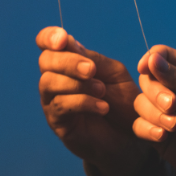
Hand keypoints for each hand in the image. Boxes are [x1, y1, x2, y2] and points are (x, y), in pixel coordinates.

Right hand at [36, 26, 149, 175]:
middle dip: (68, 62)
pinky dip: (82, 102)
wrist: (130, 137)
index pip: (46, 42)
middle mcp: (54, 78)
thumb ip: (92, 59)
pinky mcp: (56, 121)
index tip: (63, 39)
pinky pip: (60, 105)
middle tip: (91, 70)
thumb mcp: (113, 74)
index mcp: (67, 61)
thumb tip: (68, 42)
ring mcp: (52, 100)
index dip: (48, 37)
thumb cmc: (121, 102)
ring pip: (49, 82)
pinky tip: (102, 107)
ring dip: (76, 84)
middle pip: (45, 61)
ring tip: (101, 91)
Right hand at [133, 46, 175, 175]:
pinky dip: (148, 129)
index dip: (150, 59)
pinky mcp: (158, 133)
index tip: (145, 69)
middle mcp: (175, 89)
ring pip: (141, 102)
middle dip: (156, 93)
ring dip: (154, 113)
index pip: (162, 56)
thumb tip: (151, 60)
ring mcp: (165, 112)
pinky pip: (139, 125)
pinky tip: (163, 136)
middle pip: (147, 79)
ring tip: (175, 126)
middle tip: (173, 106)